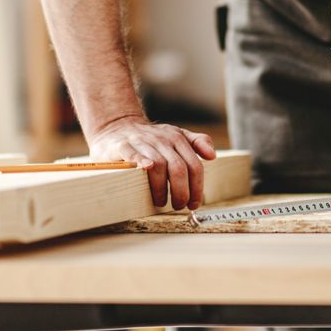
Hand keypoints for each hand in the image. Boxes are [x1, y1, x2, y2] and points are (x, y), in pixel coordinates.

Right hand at [88, 115, 216, 209]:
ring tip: (161, 201)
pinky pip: (134, 155)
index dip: (196, 187)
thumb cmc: (150, 137)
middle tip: (178, 205)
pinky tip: (146, 172)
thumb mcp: (176, 135)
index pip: (194, 165)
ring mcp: (142, 141)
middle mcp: (162, 139)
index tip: (194, 203)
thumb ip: (197, 142)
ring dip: (162, 188)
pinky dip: (141, 163)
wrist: (118, 125)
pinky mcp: (123, 145)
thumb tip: (213, 155)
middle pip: (179, 168)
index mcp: (177, 138)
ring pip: (158, 165)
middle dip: (181, 192)